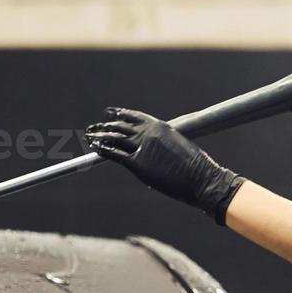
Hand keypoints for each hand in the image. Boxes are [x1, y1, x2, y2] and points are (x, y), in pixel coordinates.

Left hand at [84, 107, 245, 225]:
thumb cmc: (196, 167)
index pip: (134, 116)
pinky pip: (114, 154)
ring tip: (89, 135)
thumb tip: (157, 149)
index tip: (110, 113)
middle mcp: (148, 133)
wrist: (201, 179)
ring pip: (114, 138)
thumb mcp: (180, 146)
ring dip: (99, 135)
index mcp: (160, 126)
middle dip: (105, 126)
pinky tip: (94, 147)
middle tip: (94, 127)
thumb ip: (164, 143)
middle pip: (120, 126)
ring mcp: (142, 147)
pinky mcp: (137, 164)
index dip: (119, 114)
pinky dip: (102, 149)